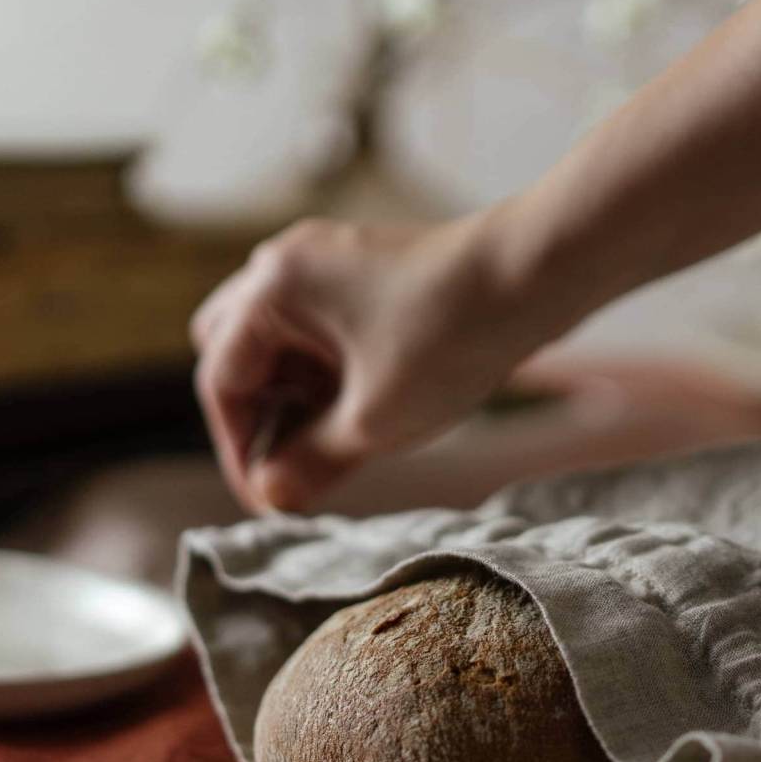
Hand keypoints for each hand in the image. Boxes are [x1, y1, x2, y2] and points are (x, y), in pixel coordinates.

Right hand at [191, 211, 554, 513]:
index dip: (241, 450)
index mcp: (273, 288)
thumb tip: (271, 496)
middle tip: (292, 465)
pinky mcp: (366, 272)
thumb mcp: (374, 421)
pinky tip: (364, 409)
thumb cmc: (452, 337)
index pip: (222, 380)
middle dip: (258, 414)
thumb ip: (311, 461)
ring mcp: (329, 262)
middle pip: (235, 351)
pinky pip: (322, 328)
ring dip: (295, 395)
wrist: (538, 275)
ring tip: (336, 443)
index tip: (271, 500)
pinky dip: (328, 373)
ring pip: (280, 341)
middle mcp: (289, 263)